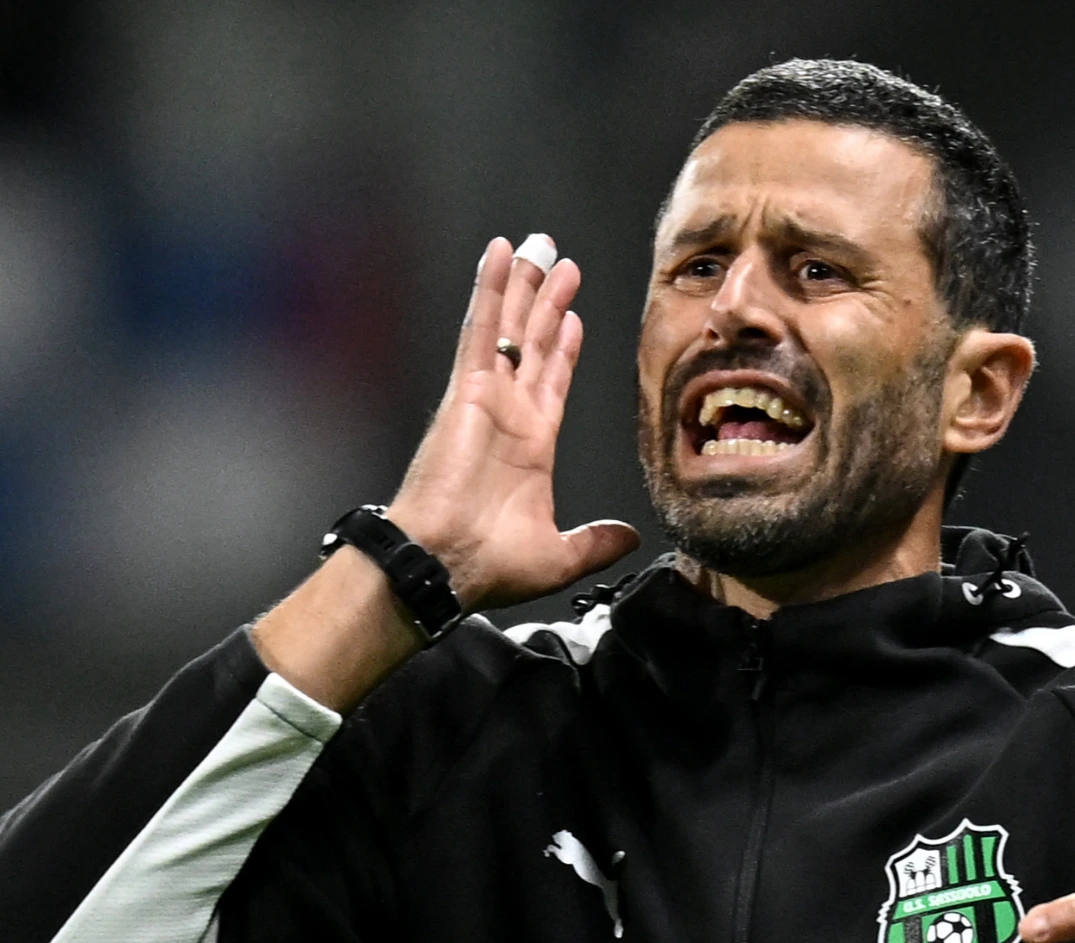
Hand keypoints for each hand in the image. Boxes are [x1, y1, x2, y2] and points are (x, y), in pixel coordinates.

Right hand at [386, 236, 639, 611]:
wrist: (443, 564)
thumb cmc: (485, 565)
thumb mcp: (560, 556)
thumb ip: (595, 542)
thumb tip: (630, 538)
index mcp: (530, 447)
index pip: (551, 383)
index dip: (563, 350)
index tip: (574, 318)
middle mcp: (510, 414)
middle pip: (533, 343)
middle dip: (547, 303)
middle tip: (562, 264)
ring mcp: (488, 397)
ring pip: (511, 326)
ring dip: (525, 285)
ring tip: (539, 246)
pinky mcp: (467, 389)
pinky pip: (482, 328)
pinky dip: (490, 289)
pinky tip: (500, 254)